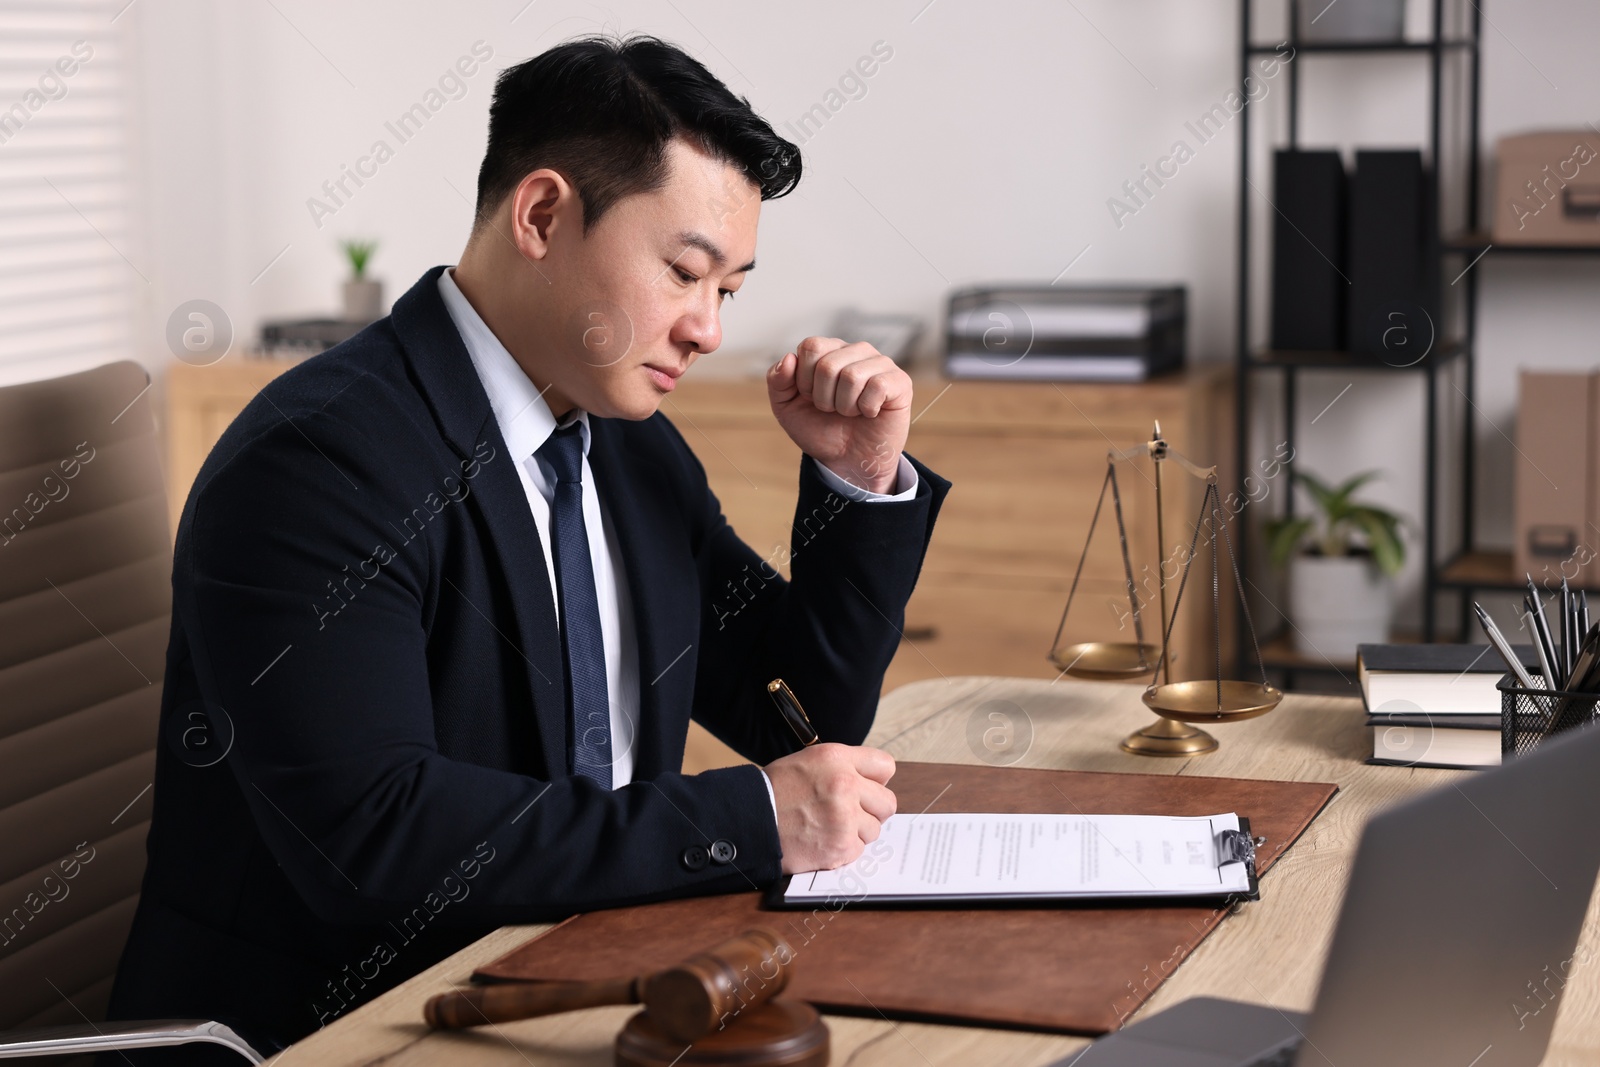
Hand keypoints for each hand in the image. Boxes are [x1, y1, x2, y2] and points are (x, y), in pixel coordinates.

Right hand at [764, 743, 896, 874]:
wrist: (748, 820)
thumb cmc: (774, 792)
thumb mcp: (808, 762)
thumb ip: (843, 767)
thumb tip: (874, 781)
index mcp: (837, 758)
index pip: (885, 766)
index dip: (875, 780)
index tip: (866, 789)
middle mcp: (845, 784)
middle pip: (887, 802)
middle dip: (870, 811)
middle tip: (848, 814)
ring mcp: (844, 817)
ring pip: (874, 829)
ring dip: (856, 832)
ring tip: (827, 828)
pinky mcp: (840, 846)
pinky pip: (859, 850)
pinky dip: (843, 850)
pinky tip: (821, 841)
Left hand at [766, 337, 911, 493]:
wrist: (847, 461)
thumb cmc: (820, 429)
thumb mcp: (787, 408)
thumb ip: (778, 381)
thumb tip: (789, 358)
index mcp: (829, 350)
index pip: (811, 346)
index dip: (805, 380)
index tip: (811, 398)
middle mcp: (855, 350)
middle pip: (828, 364)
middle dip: (824, 398)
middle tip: (833, 409)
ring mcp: (880, 363)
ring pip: (851, 376)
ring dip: (845, 406)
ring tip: (851, 412)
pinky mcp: (900, 381)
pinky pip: (877, 386)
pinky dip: (867, 408)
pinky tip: (870, 413)